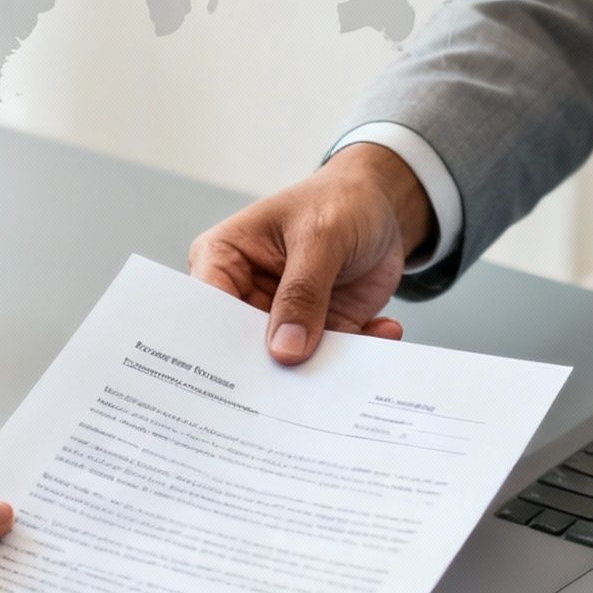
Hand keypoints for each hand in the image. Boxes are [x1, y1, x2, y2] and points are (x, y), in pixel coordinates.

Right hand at [189, 143, 436, 364]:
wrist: (383, 206)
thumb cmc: (339, 202)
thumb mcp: (321, 237)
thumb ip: (302, 292)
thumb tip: (284, 351)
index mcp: (224, 259)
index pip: (208, 309)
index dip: (220, 344)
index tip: (244, 373)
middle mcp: (246, 295)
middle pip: (243, 347)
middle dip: (271, 370)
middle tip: (297, 390)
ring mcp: (282, 318)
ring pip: (288, 362)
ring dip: (320, 368)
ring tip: (350, 363)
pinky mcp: (319, 332)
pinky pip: (330, 359)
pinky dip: (356, 354)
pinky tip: (383, 329)